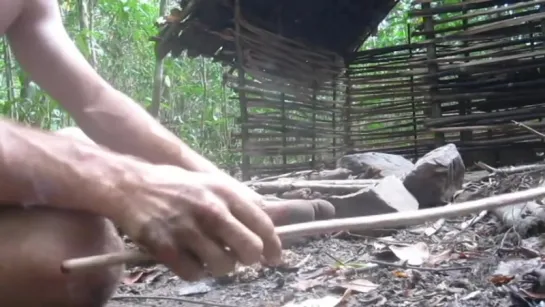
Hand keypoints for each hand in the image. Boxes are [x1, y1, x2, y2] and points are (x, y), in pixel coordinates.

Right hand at [112, 163, 281, 280]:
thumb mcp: (208, 182)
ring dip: (221, 267)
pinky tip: (189, 259)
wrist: (127, 186)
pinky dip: (196, 271)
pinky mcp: (166, 247)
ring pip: (224, 266)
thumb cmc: (171, 184)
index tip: (274, 257)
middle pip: (250, 249)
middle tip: (240, 258)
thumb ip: (235, 200)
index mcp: (224, 192)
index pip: (262, 224)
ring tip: (210, 256)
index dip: (274, 245)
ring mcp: (188, 229)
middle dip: (250, 259)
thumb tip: (266, 220)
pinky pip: (195, 274)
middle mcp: (210, 210)